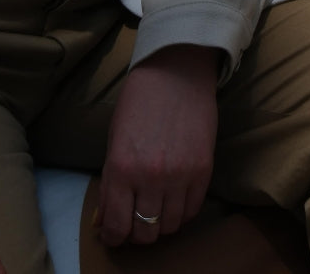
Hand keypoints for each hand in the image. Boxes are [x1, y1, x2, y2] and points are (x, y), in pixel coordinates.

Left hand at [97, 44, 219, 246]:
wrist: (176, 71)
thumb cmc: (139, 101)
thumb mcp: (114, 139)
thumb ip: (110, 183)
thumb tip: (105, 221)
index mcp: (121, 167)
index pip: (116, 226)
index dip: (114, 237)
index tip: (114, 234)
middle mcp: (150, 177)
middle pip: (145, 233)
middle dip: (136, 234)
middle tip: (135, 223)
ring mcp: (180, 175)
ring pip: (170, 226)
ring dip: (160, 225)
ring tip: (156, 211)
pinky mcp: (203, 169)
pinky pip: (192, 210)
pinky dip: (182, 213)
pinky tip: (174, 201)